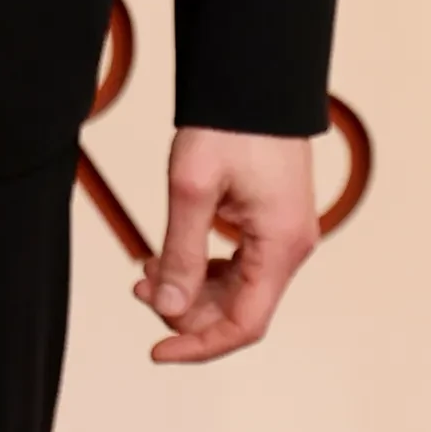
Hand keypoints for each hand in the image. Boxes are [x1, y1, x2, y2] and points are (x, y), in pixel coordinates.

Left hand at [140, 128, 317, 362]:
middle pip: (238, 309)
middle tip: (139, 285)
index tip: (155, 352)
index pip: (245, 324)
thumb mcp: (192, 188)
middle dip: (185, 309)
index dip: (199, 345)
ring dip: (190, 288)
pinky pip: (239, 264)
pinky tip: (168, 254)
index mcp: (281, 245)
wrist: (255, 79)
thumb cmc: (228, 125)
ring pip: (236, 289)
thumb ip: (181, 254)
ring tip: (146, 268)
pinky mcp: (272, 222)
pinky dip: (202, 267)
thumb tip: (169, 310)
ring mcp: (284, 235)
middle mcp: (292, 247)